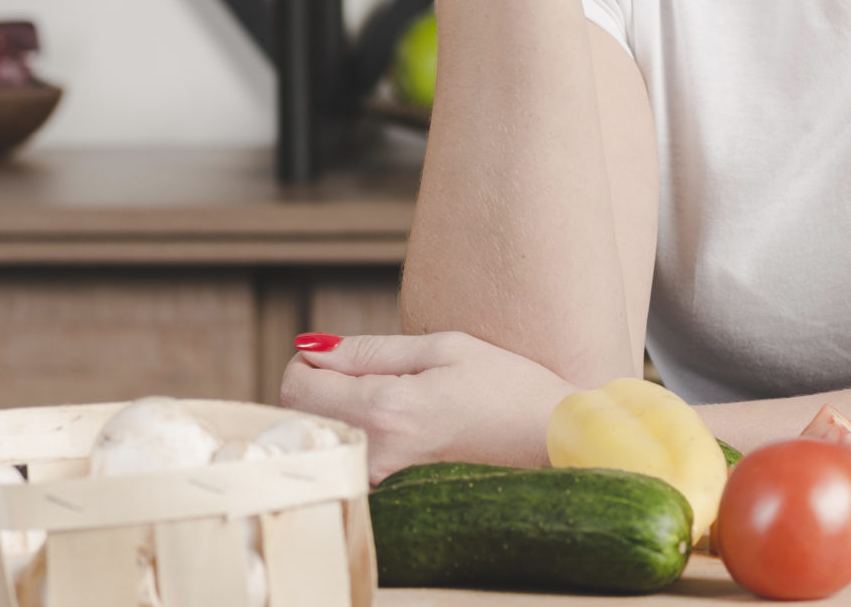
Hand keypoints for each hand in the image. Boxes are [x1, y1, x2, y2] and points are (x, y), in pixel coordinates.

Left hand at [279, 332, 577, 480]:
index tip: (335, 358)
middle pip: (301, 419)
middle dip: (319, 392)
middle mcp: (378, 454)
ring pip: (325, 445)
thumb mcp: (443, 348)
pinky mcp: (397, 501)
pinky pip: (350, 469)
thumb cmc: (506, 387)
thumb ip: (369, 351)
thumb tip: (311, 349)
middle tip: (367, 379)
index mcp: (387, 409)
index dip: (307, 364)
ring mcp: (387, 485)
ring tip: (390, 408)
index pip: (297, 388)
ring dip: (338, 421)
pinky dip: (357, 447)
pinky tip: (397, 436)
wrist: (554, 443)